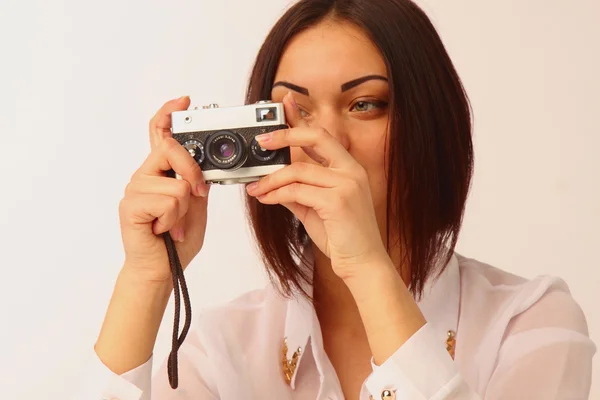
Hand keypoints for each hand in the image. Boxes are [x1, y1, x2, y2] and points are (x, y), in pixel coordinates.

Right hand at [118, 96, 209, 282]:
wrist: (162, 270)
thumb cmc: (176, 239)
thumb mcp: (195, 204)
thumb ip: (196, 181)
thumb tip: (204, 161)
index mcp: (159, 173)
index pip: (159, 134)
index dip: (168, 114)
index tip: (183, 100)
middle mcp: (143, 176)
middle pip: (171, 148)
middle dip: (193, 175)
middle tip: (197, 197)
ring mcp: (135, 189)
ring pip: (177, 183)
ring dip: (183, 210)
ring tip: (172, 225)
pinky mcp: (131, 206)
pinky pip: (169, 200)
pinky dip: (174, 220)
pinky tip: (163, 230)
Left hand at [246, 92, 387, 280]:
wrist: (363, 264)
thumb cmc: (344, 237)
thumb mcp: (316, 209)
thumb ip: (299, 191)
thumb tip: (274, 181)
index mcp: (349, 168)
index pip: (322, 135)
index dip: (301, 118)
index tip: (284, 104)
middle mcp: (351, 171)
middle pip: (316, 136)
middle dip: (285, 134)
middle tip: (261, 141)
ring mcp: (347, 185)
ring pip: (298, 170)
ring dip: (270, 179)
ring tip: (255, 188)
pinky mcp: (338, 202)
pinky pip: (297, 191)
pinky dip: (276, 194)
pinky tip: (266, 199)